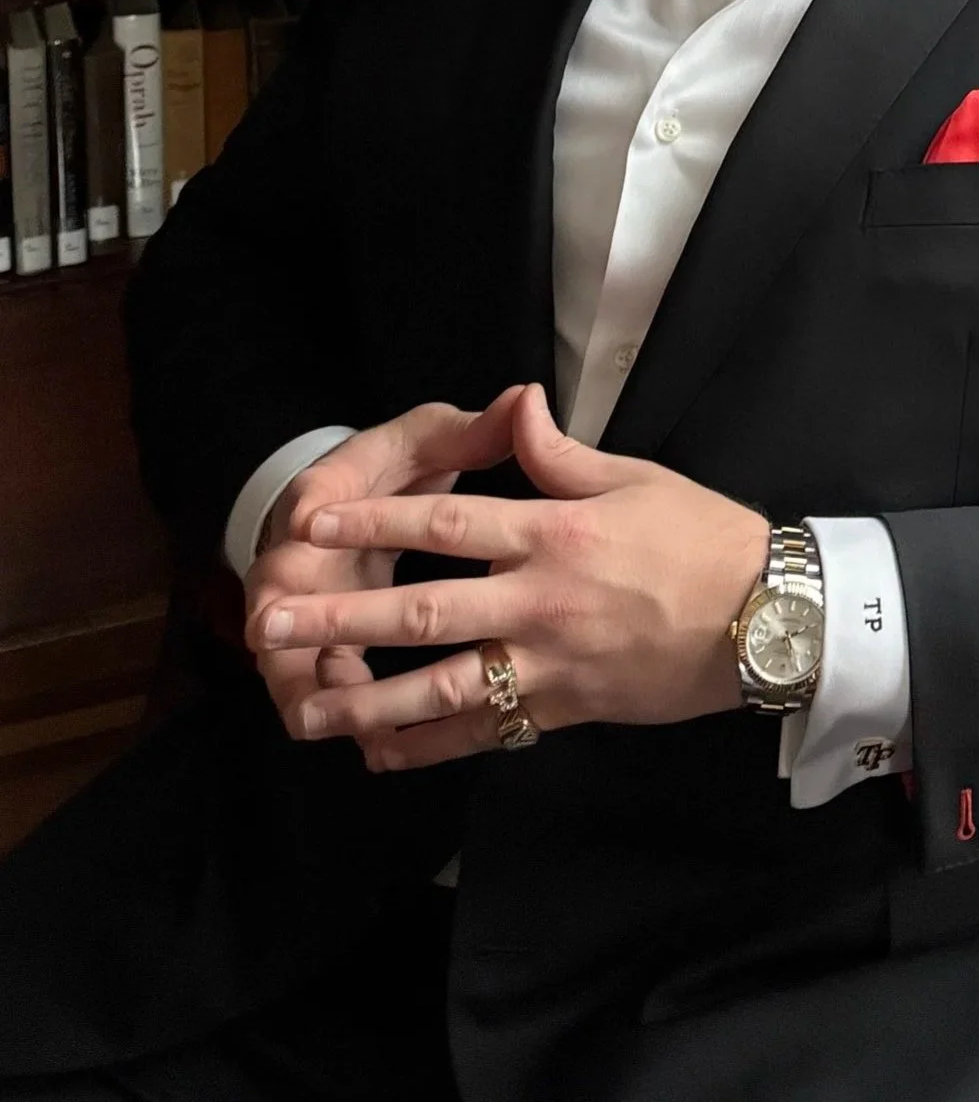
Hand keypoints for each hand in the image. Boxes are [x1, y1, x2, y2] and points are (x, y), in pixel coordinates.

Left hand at [243, 384, 769, 770]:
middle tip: (271, 623)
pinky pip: (487, 731)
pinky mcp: (566, 709)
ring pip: (443, 685)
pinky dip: (430, 746)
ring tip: (307, 704)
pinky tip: (380, 753)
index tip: (313, 521)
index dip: (375, 518)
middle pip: (423, 607)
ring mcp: (551, 661)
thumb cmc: (703, 537)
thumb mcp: (635, 476)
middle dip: (341, 615)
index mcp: (554, 530)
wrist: (768, 617)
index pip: (446, 519)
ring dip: (369, 696)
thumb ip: (560, 455)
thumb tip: (516, 407)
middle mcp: (541, 597)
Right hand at [245, 388, 525, 767]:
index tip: (311, 522)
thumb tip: (527, 397)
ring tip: (356, 723)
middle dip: (287, 617)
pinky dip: (346, 715)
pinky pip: (323, 691)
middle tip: (293, 644)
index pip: (311, 496)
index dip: (310, 510)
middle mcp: (304, 553)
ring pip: (297, 656)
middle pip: (283, 589)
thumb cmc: (395, 468)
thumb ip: (473, 430)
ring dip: (320, 688)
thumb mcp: (428, 439)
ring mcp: (309, 608)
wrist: (352, 507)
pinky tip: (380, 748)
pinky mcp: (320, 648)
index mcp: (330, 492)